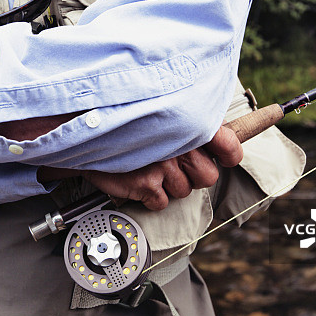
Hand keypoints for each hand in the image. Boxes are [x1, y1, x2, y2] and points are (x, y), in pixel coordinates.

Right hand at [79, 125, 240, 209]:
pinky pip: (162, 202)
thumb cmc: (125, 122)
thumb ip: (188, 125)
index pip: (229, 145)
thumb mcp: (161, 113)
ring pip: (184, 191)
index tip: (224, 158)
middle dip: (192, 175)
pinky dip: (150, 196)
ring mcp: (164, 164)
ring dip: (168, 185)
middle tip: (173, 163)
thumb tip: (217, 139)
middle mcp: (180, 141)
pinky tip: (138, 177)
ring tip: (149, 166)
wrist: (85, 129)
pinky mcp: (147, 183)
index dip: (229, 155)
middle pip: (208, 176)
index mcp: (189, 120)